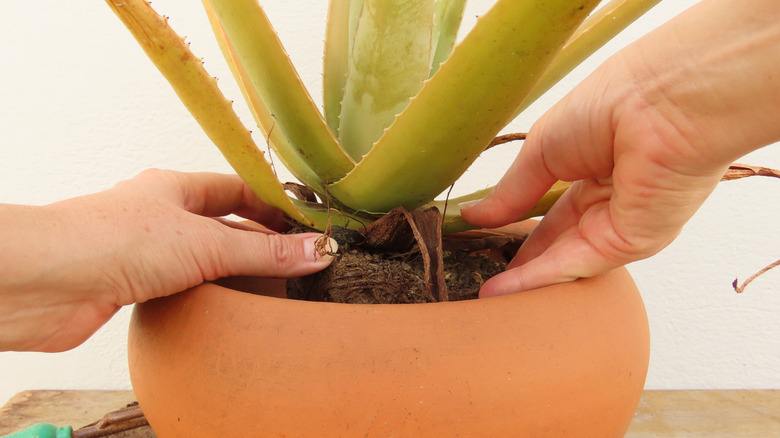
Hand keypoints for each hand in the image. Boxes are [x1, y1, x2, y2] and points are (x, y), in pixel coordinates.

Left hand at [0, 169, 335, 351]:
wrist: (49, 282)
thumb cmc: (114, 240)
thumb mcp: (207, 244)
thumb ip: (264, 252)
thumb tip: (317, 251)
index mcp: (175, 187)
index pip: (236, 189)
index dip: (271, 204)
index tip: (303, 225)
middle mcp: (160, 215)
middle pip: (221, 225)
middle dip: (256, 243)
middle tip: (292, 263)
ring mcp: (144, 251)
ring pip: (199, 259)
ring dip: (229, 273)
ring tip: (266, 291)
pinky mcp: (131, 285)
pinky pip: (179, 288)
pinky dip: (203, 297)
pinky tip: (222, 311)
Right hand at [462, 0, 779, 295]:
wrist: (663, 102)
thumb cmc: (610, 103)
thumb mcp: (542, 148)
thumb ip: (512, 190)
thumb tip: (473, 216)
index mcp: (593, 168)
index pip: (549, 210)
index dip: (514, 228)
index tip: (479, 244)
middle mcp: (611, 201)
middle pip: (557, 241)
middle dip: (519, 261)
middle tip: (479, 279)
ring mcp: (623, 224)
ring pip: (564, 259)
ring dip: (524, 279)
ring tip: (482, 296)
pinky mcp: (633, 243)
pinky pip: (578, 263)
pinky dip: (539, 278)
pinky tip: (503, 290)